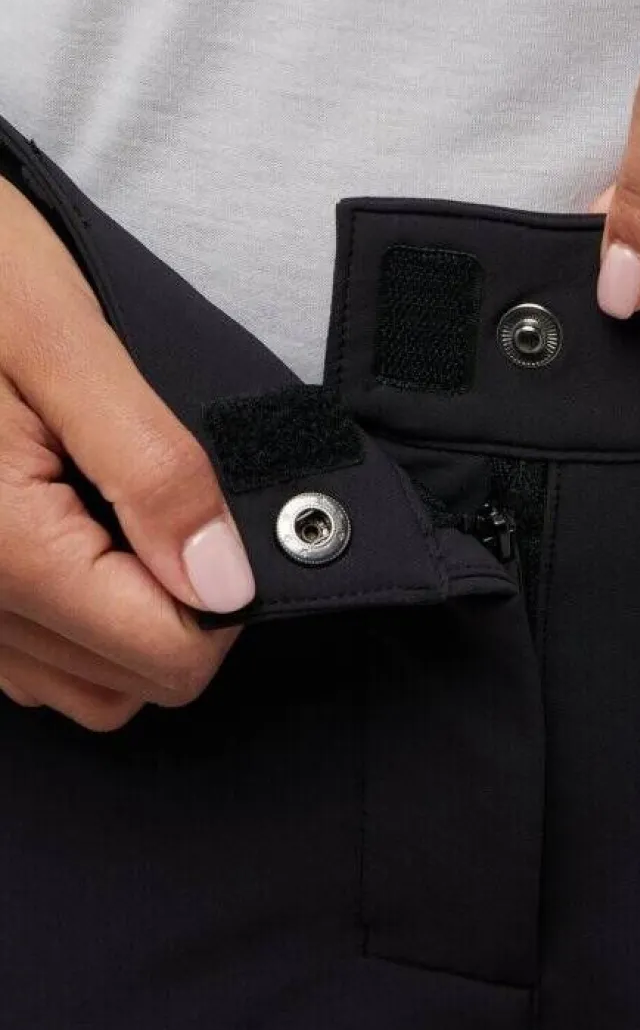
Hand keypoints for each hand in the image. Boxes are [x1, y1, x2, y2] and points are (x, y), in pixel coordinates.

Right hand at [0, 174, 254, 730]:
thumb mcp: (67, 341)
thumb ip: (154, 469)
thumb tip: (226, 584)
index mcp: (5, 545)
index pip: (166, 655)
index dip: (226, 602)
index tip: (223, 525)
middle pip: (129, 684)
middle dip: (180, 613)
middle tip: (178, 512)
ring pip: (83, 688)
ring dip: (130, 627)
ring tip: (128, 521)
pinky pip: (32, 664)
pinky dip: (78, 627)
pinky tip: (83, 539)